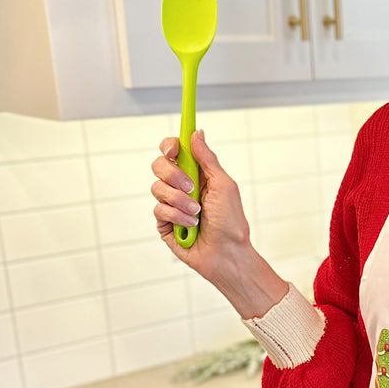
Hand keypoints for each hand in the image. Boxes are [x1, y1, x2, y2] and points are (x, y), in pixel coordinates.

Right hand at [150, 130, 287, 315]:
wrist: (227, 254)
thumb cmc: (231, 222)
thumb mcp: (224, 185)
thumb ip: (207, 159)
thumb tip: (196, 133)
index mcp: (198, 174)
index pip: (175, 152)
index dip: (170, 146)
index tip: (173, 149)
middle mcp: (182, 187)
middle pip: (159, 165)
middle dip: (173, 175)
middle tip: (190, 187)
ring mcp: (171, 205)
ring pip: (157, 188)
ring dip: (179, 201)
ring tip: (197, 214)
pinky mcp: (164, 223)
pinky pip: (158, 210)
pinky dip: (177, 217)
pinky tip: (191, 226)